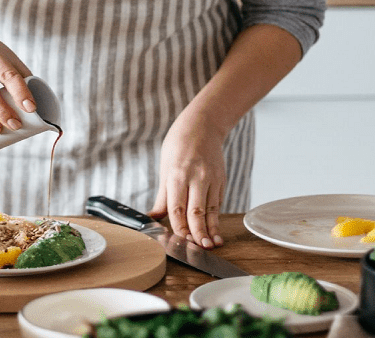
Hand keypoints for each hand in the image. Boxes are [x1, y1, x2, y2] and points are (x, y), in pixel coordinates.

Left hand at [149, 111, 226, 248]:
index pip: (178, 208)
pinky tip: (215, 229)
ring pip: (211, 209)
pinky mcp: (221, 180)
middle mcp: (197, 177)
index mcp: (178, 175)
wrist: (202, 126)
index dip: (180, 228)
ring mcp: (212, 178)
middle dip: (198, 233)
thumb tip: (153, 217)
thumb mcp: (165, 168)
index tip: (180, 241)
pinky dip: (216, 217)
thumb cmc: (178, 146)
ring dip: (212, 228)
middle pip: (197, 212)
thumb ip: (163, 197)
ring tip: (212, 244)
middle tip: (200, 249)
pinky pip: (217, 202)